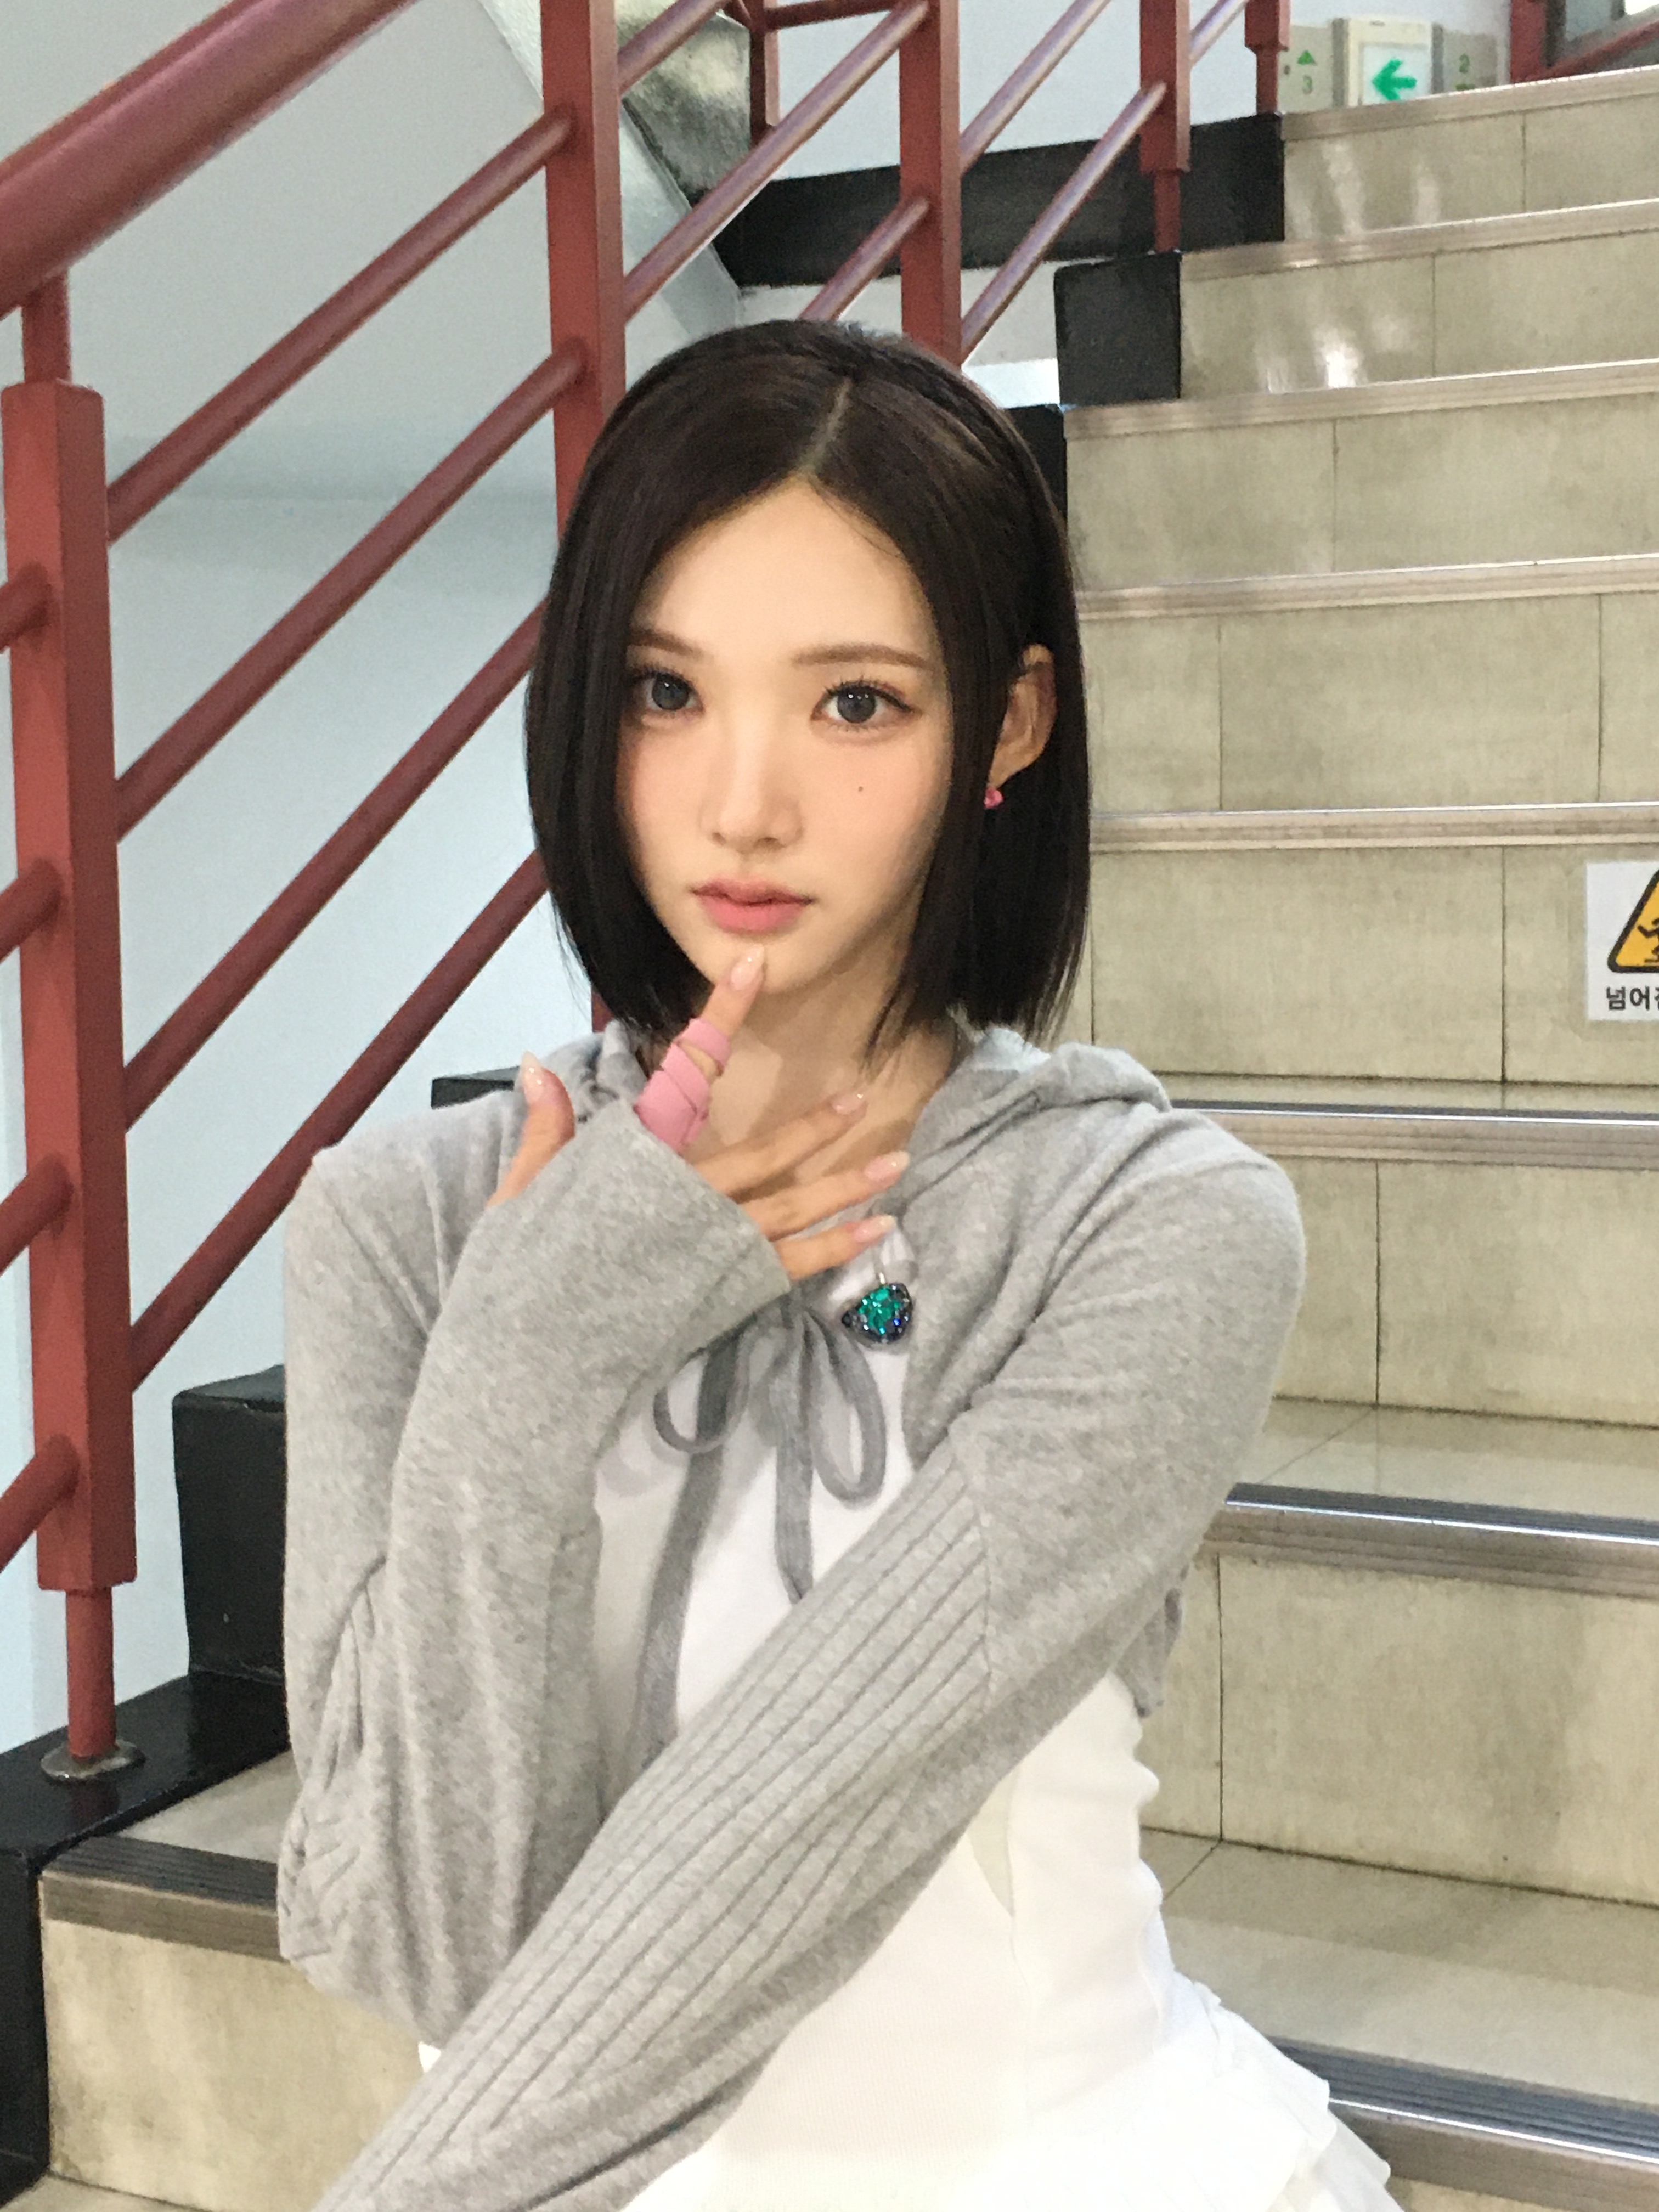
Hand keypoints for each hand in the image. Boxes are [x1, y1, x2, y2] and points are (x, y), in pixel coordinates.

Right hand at [489, 952, 905, 1282]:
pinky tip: (877, 1230)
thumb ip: (548, 1131)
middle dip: (815, 1127)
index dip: (723, 1015)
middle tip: (860, 1099)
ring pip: (793, 1208)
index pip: (687, 1069)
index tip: (754, 968)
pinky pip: (794, 1265)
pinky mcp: (725, 1291)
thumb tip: (537, 1064)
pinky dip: (839, 1247)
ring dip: (848, 1185)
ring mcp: (712, 1246)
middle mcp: (685, 1196)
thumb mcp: (523, 1194)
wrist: (530, 1360)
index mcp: (637, 1158)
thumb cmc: (518, 1276)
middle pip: (764, 1152)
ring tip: (898, 1162)